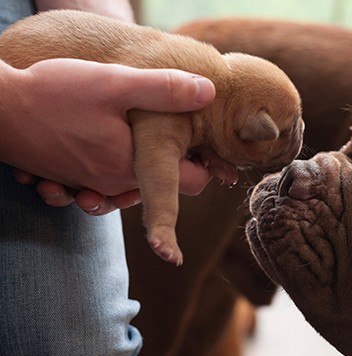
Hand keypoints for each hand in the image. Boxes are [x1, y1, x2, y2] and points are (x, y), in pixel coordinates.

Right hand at [0, 58, 215, 213]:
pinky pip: (98, 186)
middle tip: (165, 132)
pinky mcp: (70, 178)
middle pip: (160, 187)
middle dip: (169, 165)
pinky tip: (105, 146)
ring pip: (129, 188)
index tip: (196, 138)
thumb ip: (163, 88)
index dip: (202, 162)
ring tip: (134, 140)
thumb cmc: (53, 94)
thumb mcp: (115, 83)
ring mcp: (88, 184)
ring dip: (136, 169)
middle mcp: (112, 185)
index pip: (190, 183)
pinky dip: (105, 173)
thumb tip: (208, 91)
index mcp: (132, 167)